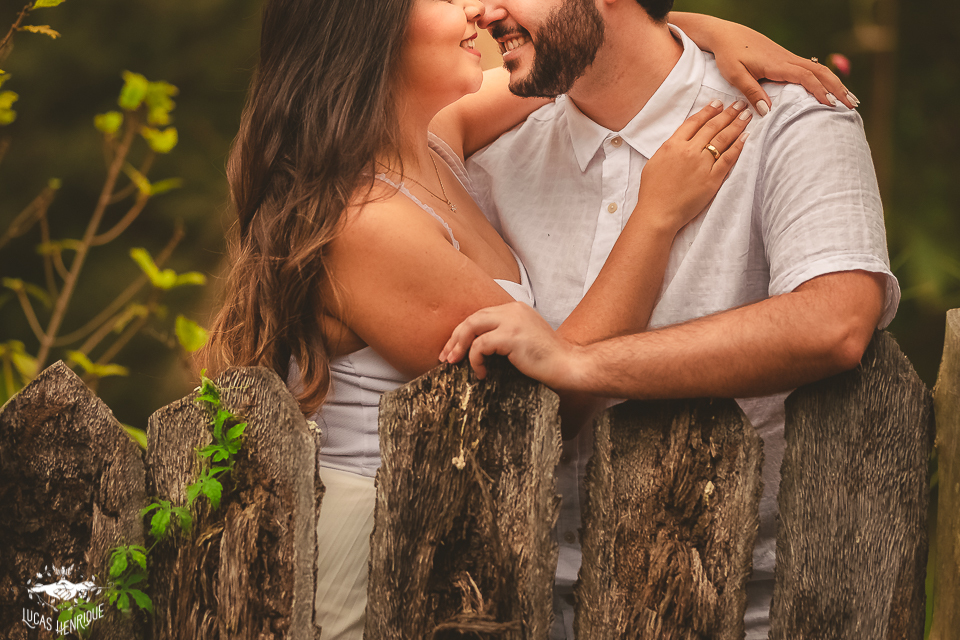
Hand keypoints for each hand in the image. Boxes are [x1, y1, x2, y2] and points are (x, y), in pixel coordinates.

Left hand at [439, 301, 579, 387]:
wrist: (568, 364)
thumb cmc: (547, 358)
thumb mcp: (523, 338)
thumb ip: (504, 334)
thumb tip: (476, 346)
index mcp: (515, 308)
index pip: (481, 315)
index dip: (463, 331)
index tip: (452, 349)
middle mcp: (513, 309)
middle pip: (472, 318)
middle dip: (454, 338)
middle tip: (445, 357)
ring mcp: (512, 321)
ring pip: (472, 327)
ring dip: (459, 347)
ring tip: (454, 363)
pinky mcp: (511, 336)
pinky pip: (480, 345)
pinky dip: (475, 360)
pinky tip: (481, 373)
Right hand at [634, 100, 749, 233]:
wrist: (658, 213)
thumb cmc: (652, 191)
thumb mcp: (654, 162)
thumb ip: (669, 148)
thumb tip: (680, 141)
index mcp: (673, 145)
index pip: (694, 122)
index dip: (707, 111)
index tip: (718, 103)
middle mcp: (689, 151)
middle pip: (712, 127)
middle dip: (727, 113)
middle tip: (738, 104)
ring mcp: (702, 164)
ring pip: (723, 139)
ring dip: (736, 124)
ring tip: (746, 115)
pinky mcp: (712, 179)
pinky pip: (729, 158)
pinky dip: (738, 146)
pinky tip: (746, 137)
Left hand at [709, 20, 856, 112]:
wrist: (726, 34)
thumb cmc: (728, 54)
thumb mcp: (734, 75)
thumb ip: (751, 91)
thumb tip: (767, 111)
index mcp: (777, 64)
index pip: (805, 77)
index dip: (820, 91)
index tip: (831, 105)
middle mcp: (787, 59)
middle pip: (820, 72)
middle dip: (838, 88)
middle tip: (852, 105)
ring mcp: (787, 58)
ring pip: (818, 69)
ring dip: (835, 83)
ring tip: (849, 98)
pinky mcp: (784, 59)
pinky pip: (809, 69)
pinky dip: (824, 79)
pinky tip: (829, 88)